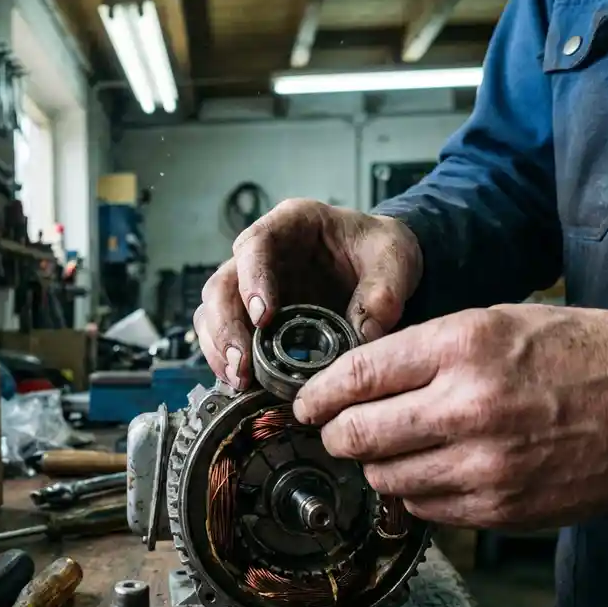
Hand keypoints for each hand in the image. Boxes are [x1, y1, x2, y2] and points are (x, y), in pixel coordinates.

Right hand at [194, 200, 421, 388]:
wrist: (380, 269)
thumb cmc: (380, 253)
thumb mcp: (394, 261)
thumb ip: (384, 293)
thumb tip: (364, 334)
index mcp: (291, 224)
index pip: (255, 245)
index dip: (252, 281)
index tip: (264, 316)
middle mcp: (260, 254)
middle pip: (222, 284)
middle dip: (226, 326)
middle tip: (242, 362)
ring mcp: (250, 286)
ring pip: (213, 312)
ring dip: (219, 347)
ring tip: (239, 379)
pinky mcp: (250, 317)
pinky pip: (223, 336)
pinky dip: (226, 360)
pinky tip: (241, 382)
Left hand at [294, 304, 607, 528]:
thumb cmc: (580, 353)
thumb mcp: (498, 322)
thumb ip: (423, 350)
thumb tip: (356, 379)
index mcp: (463, 346)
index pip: (356, 376)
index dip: (316, 393)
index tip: (305, 402)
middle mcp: (468, 407)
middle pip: (356, 435)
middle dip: (334, 433)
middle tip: (335, 428)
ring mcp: (486, 466)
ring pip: (383, 478)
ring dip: (375, 464)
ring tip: (393, 447)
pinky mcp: (501, 510)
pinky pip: (423, 509)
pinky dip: (414, 491)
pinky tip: (432, 469)